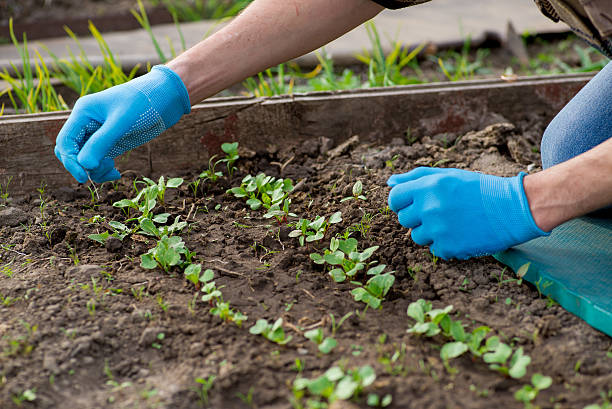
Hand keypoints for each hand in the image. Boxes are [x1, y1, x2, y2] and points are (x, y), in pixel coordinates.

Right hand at [54, 65, 190, 182]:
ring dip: (95, 169)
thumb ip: (102, 143)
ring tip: (113, 171)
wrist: (167, 97)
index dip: (70, 161)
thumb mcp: (122, 123)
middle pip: (71, 151)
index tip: (85, 177)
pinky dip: (104, 168)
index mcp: (83, 113)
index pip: (65, 142)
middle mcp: (87, 122)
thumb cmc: (144, 103)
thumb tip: (85, 165)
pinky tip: (116, 173)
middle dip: (82, 165)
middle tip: (103, 172)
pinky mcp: (112, 141)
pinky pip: (99, 159)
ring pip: (85, 158)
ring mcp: (99, 133)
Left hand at [387, 167, 548, 259]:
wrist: (512, 208)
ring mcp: (438, 229)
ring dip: (430, 232)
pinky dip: (445, 244)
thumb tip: (390, 182)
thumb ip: (416, 177)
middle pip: (404, 219)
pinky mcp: (449, 247)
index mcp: (427, 187)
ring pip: (417, 237)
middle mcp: (429, 208)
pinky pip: (434, 249)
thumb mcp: (448, 175)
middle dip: (417, 217)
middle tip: (439, 212)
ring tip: (452, 223)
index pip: (394, 198)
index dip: (401, 202)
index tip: (413, 204)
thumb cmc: (478, 189)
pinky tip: (461, 233)